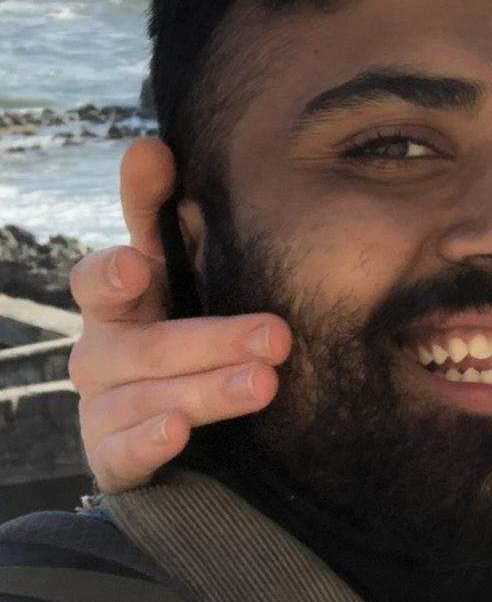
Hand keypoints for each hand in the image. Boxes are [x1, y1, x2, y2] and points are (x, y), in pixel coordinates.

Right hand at [68, 137, 289, 491]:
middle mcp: (105, 346)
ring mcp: (104, 402)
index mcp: (125, 297)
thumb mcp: (209, 285)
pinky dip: (150, 438)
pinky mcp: (112, 455)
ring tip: (264, 383)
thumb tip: (163, 146)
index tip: (143, 261)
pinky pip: (123, 449)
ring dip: (207, 388)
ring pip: (148, 394)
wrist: (193, 444)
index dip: (119, 265)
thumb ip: (193, 227)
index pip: (109, 271)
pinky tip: (176, 428)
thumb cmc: (204, 343)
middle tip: (277, 336)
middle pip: (147, 341)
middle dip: (213, 338)